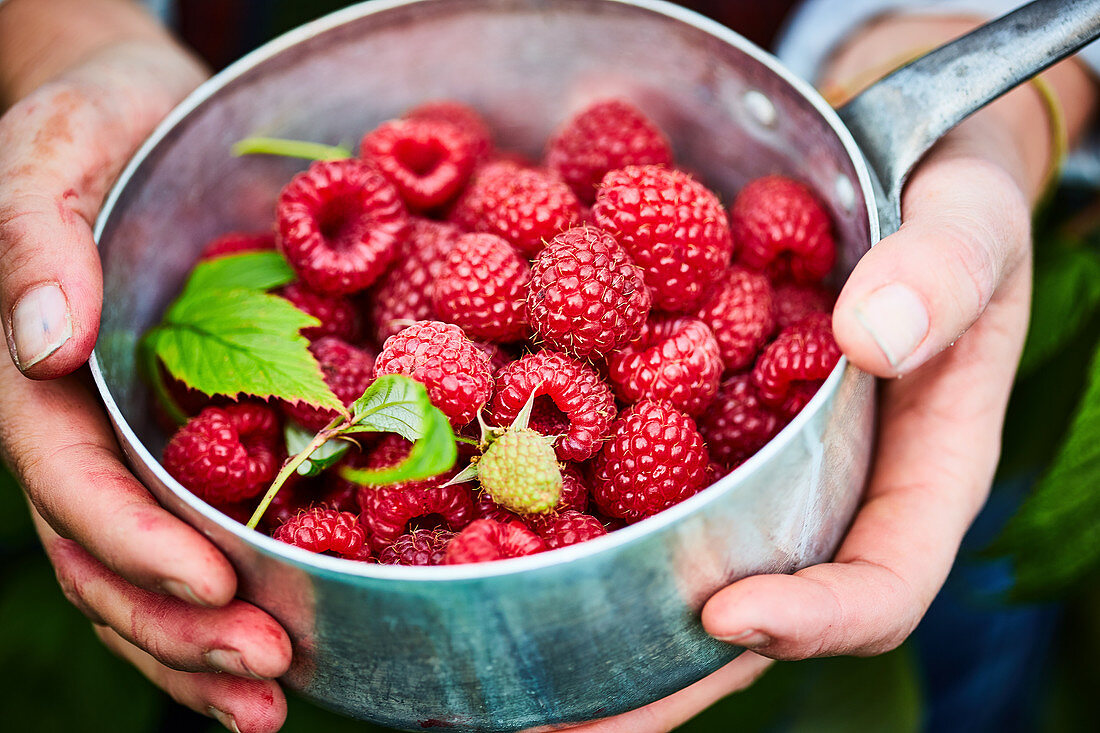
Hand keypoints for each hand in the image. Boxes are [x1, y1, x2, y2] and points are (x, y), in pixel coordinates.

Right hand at [0, 3, 292, 728]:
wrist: (138, 115)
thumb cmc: (93, 125)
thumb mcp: (48, 157)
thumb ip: (33, 245)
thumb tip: (42, 347)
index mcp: (36, 380)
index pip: (73, 486)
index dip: (136, 547)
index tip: (213, 591)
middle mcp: (80, 429)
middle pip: (107, 557)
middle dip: (180, 628)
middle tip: (268, 674)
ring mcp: (130, 441)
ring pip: (143, 572)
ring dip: (200, 648)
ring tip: (273, 698)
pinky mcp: (186, 434)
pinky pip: (192, 532)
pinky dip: (228, 598)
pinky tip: (280, 644)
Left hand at [556, 15, 1096, 731]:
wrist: (894, 174)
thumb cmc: (951, 204)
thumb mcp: (969, 221)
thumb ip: (939, 272)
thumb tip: (874, 336)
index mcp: (916, 473)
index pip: (882, 584)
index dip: (814, 618)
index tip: (727, 614)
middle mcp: (826, 496)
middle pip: (756, 619)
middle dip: (664, 676)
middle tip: (566, 721)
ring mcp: (755, 474)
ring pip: (683, 573)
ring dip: (595, 629)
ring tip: (504, 681)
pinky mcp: (698, 433)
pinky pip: (637, 492)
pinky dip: (570, 525)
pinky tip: (488, 540)